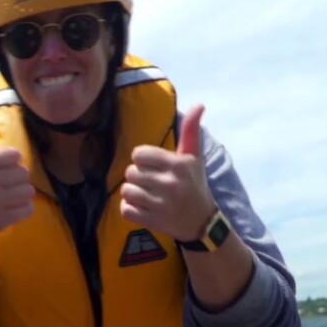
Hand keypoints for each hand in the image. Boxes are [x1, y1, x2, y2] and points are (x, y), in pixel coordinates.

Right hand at [0, 114, 34, 241]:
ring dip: (21, 195)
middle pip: (24, 173)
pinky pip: (29, 209)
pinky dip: (23, 210)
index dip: (11, 162)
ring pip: (29, 191)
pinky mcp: (2, 220)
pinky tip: (10, 209)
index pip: (14, 155)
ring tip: (8, 197)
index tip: (0, 170)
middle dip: (17, 179)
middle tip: (4, 186)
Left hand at [119, 105, 215, 240]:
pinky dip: (130, 209)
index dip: (142, 160)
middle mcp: (170, 184)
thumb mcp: (194, 157)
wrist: (201, 222)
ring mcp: (160, 205)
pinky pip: (125, 209)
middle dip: (138, 177)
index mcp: (178, 165)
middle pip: (130, 172)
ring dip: (132, 193)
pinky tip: (143, 208)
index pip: (138, 154)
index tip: (154, 166)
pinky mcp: (152, 221)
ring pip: (126, 191)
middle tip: (152, 183)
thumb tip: (199, 104)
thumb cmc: (194, 184)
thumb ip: (191, 131)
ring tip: (147, 195)